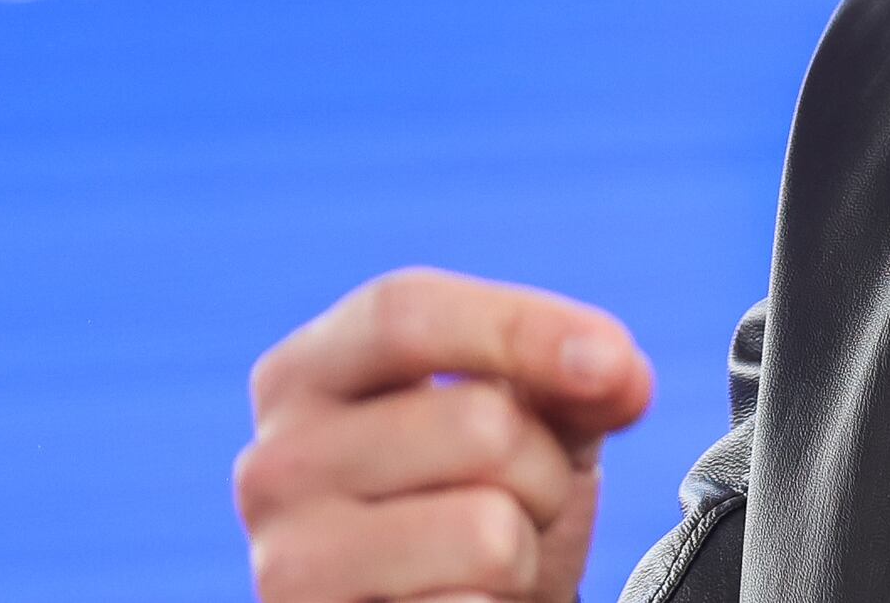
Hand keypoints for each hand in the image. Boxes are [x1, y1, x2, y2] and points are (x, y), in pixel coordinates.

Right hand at [238, 267, 656, 602]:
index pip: (406, 314)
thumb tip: (616, 371)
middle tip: (520, 503)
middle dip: (545, 471)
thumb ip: (571, 378)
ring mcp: (288, 563)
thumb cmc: (472, 505)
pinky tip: (461, 602)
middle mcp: (274, 464)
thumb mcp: (522, 420)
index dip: (522, 328)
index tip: (614, 363)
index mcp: (304, 376)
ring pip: (489, 531)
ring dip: (526, 553)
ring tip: (489, 563)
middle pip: (480, 423)